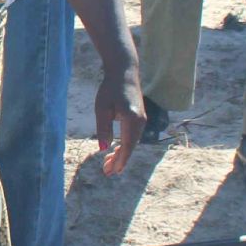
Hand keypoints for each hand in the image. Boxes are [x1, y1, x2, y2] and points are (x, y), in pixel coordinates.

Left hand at [94, 61, 145, 175]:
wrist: (124, 72)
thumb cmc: (110, 88)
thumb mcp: (102, 108)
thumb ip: (103, 129)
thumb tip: (104, 149)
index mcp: (132, 120)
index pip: (126, 146)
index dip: (119, 161)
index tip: (111, 172)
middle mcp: (141, 122)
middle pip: (130, 147)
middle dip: (119, 161)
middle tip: (107, 173)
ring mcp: (142, 120)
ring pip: (132, 143)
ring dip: (121, 154)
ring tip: (108, 165)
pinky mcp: (140, 118)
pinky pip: (133, 137)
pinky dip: (125, 146)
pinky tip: (116, 151)